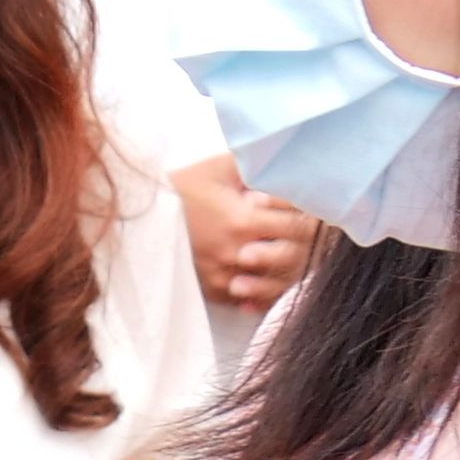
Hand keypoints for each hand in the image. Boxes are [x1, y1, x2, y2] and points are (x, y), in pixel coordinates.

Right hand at [170, 162, 315, 313]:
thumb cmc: (180, 188)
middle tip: (315, 233)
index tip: (318, 208)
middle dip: (305, 242)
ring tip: (293, 252)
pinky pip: (250, 299)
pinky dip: (264, 291)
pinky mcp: (212, 291)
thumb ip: (255, 165)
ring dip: (288, 268)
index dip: (312, 215)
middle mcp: (236, 254)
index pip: (298, 224)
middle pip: (292, 256)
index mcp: (242, 221)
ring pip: (275, 283)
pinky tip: (270, 277)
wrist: (141, 216)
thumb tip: (287, 160)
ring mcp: (224, 277)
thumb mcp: (218, 168)